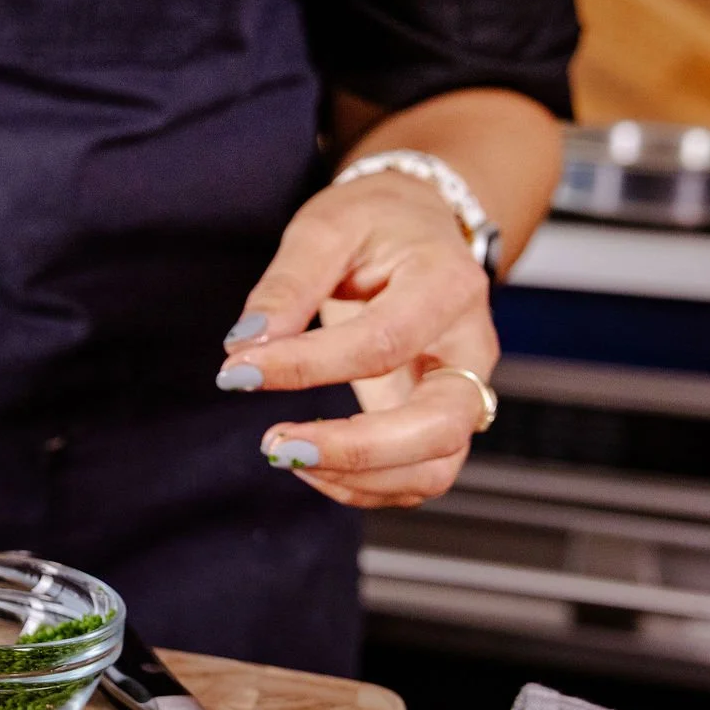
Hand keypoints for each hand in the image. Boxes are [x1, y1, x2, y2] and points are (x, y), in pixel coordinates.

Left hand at [216, 171, 497, 507]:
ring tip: (285, 454)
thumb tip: (244, 343)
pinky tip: (308, 461)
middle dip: (354, 449)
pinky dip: (363, 486)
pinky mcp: (441, 420)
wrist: (421, 225)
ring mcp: (464, 391)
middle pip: (439, 425)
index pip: (382, 343)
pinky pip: (418, 476)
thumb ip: (287, 285)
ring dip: (358, 477)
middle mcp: (471, 348)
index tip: (238, 371)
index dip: (306, 366)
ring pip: (437, 466)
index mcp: (448, 286)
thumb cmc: (376, 223)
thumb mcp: (326, 228)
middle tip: (275, 444)